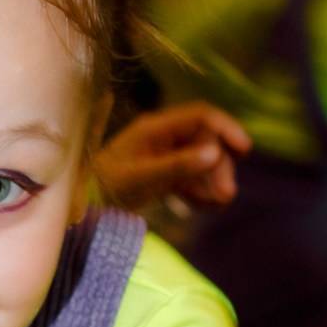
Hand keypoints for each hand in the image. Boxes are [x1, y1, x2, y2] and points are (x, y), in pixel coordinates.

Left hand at [94, 103, 251, 211]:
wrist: (82, 206)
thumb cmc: (105, 187)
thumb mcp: (142, 177)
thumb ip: (178, 165)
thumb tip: (216, 154)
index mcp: (156, 128)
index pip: (201, 117)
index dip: (226, 129)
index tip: (244, 149)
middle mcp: (163, 139)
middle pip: (205, 144)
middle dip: (219, 167)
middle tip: (226, 195)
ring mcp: (164, 158)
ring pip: (200, 164)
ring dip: (213, 183)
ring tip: (218, 205)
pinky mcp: (163, 177)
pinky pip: (190, 181)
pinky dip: (200, 193)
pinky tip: (206, 208)